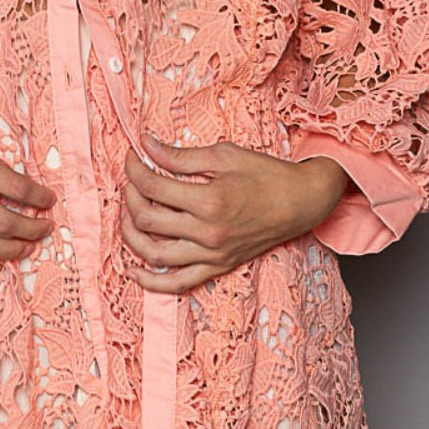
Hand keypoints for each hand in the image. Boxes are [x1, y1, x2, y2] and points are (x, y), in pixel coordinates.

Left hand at [122, 132, 350, 293]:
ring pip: (154, 254)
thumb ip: (180, 155)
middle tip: (131, 180)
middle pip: (147, 220)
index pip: (153, 187)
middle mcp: (207, 233)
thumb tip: (146, 145)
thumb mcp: (223, 155)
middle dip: (130, 196)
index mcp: (209, 201)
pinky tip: (133, 269)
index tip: (131, 155)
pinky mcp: (218, 267)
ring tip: (128, 214)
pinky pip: (178, 283)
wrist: (301, 202)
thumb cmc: (266, 174)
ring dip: (131, 234)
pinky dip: (151, 281)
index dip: (134, 169)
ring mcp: (212, 255)